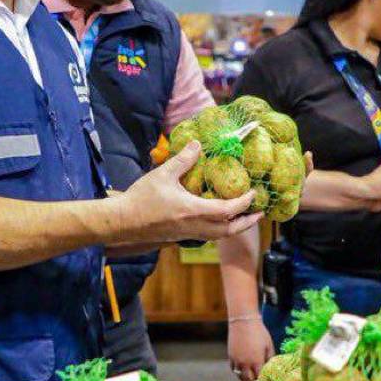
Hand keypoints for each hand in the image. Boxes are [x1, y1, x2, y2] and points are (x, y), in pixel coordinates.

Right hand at [111, 142, 260, 245]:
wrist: (122, 222)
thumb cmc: (142, 198)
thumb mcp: (163, 174)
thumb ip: (183, 159)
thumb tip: (198, 144)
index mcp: (193, 211)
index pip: (227, 210)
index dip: (244, 203)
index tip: (253, 193)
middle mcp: (194, 226)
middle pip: (228, 231)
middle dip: (246, 223)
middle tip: (259, 214)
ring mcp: (188, 234)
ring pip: (218, 236)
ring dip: (234, 228)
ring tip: (244, 218)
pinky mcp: (180, 236)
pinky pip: (207, 236)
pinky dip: (219, 229)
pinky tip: (219, 220)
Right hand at [227, 316, 273, 380]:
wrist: (244, 322)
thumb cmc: (259, 332)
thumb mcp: (269, 345)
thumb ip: (270, 359)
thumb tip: (272, 368)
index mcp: (257, 361)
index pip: (260, 378)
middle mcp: (245, 363)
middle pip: (249, 380)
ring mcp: (236, 361)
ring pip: (240, 376)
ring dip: (246, 377)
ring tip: (251, 376)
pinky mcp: (230, 356)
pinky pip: (234, 369)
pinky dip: (238, 371)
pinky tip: (244, 368)